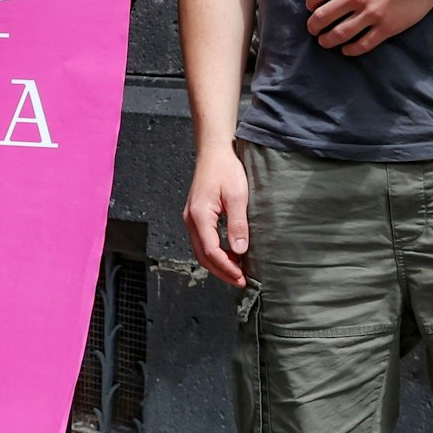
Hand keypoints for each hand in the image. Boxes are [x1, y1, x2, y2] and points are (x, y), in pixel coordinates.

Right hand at [183, 147, 248, 285]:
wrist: (213, 151)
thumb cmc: (225, 169)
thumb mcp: (237, 196)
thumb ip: (237, 224)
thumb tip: (239, 250)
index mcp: (199, 215)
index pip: (211, 251)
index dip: (227, 267)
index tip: (242, 277)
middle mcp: (190, 219)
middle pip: (203, 255)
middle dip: (222, 271)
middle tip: (241, 281)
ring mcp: (191, 218)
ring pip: (201, 250)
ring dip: (218, 264)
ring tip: (237, 272)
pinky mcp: (196, 216)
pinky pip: (202, 241)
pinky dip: (215, 253)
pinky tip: (230, 255)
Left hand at [305, 0, 432, 54]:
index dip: (310, 3)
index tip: (312, 7)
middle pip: (323, 17)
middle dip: (313, 25)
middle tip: (313, 29)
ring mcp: (371, 13)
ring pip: (339, 34)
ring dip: (327, 40)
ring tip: (325, 41)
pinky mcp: (387, 27)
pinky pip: (363, 44)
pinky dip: (351, 50)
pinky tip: (347, 49)